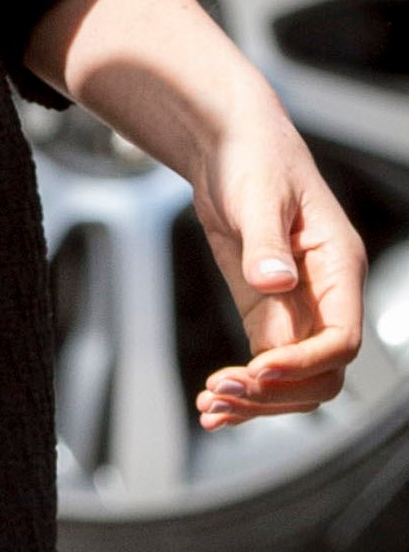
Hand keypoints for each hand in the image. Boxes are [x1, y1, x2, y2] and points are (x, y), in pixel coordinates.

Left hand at [190, 103, 365, 430]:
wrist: (227, 142)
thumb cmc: (253, 156)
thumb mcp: (257, 194)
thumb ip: (265, 241)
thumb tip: (275, 281)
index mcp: (339, 267)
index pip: (342, 337)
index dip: (305, 361)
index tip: (259, 370)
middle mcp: (325, 294)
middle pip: (322, 371)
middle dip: (277, 391)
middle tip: (222, 392)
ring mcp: (296, 306)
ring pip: (294, 378)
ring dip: (257, 401)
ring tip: (210, 409)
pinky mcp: (265, 309)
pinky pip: (264, 362)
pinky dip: (242, 388)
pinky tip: (211, 405)